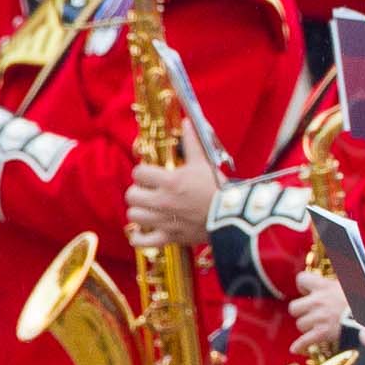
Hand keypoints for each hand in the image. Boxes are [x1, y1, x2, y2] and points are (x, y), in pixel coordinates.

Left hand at [126, 122, 215, 247]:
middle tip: (148, 192)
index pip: (138, 173)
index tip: (151, 175)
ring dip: (140, 211)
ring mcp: (165, 221)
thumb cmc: (219, 190)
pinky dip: (139, 239)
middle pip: (131, 194)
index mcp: (170, 181)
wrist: (233, 218)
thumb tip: (187, 122)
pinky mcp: (171, 237)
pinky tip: (141, 233)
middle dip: (138, 191)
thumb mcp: (205, 163)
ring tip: (149, 209)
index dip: (143, 172)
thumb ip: (192, 143)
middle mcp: (163, 201)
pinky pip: (145, 241)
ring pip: (135, 215)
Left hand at [290, 271, 348, 353]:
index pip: (301, 279)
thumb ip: (345, 273)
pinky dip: (299, 346)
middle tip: (312, 313)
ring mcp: (318, 318)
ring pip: (300, 324)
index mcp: (323, 286)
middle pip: (294, 307)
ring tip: (317, 327)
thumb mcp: (353, 281)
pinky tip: (295, 349)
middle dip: (302, 311)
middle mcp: (317, 301)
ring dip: (307, 326)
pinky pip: (304, 341)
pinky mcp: (321, 333)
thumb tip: (348, 259)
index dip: (303, 286)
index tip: (309, 292)